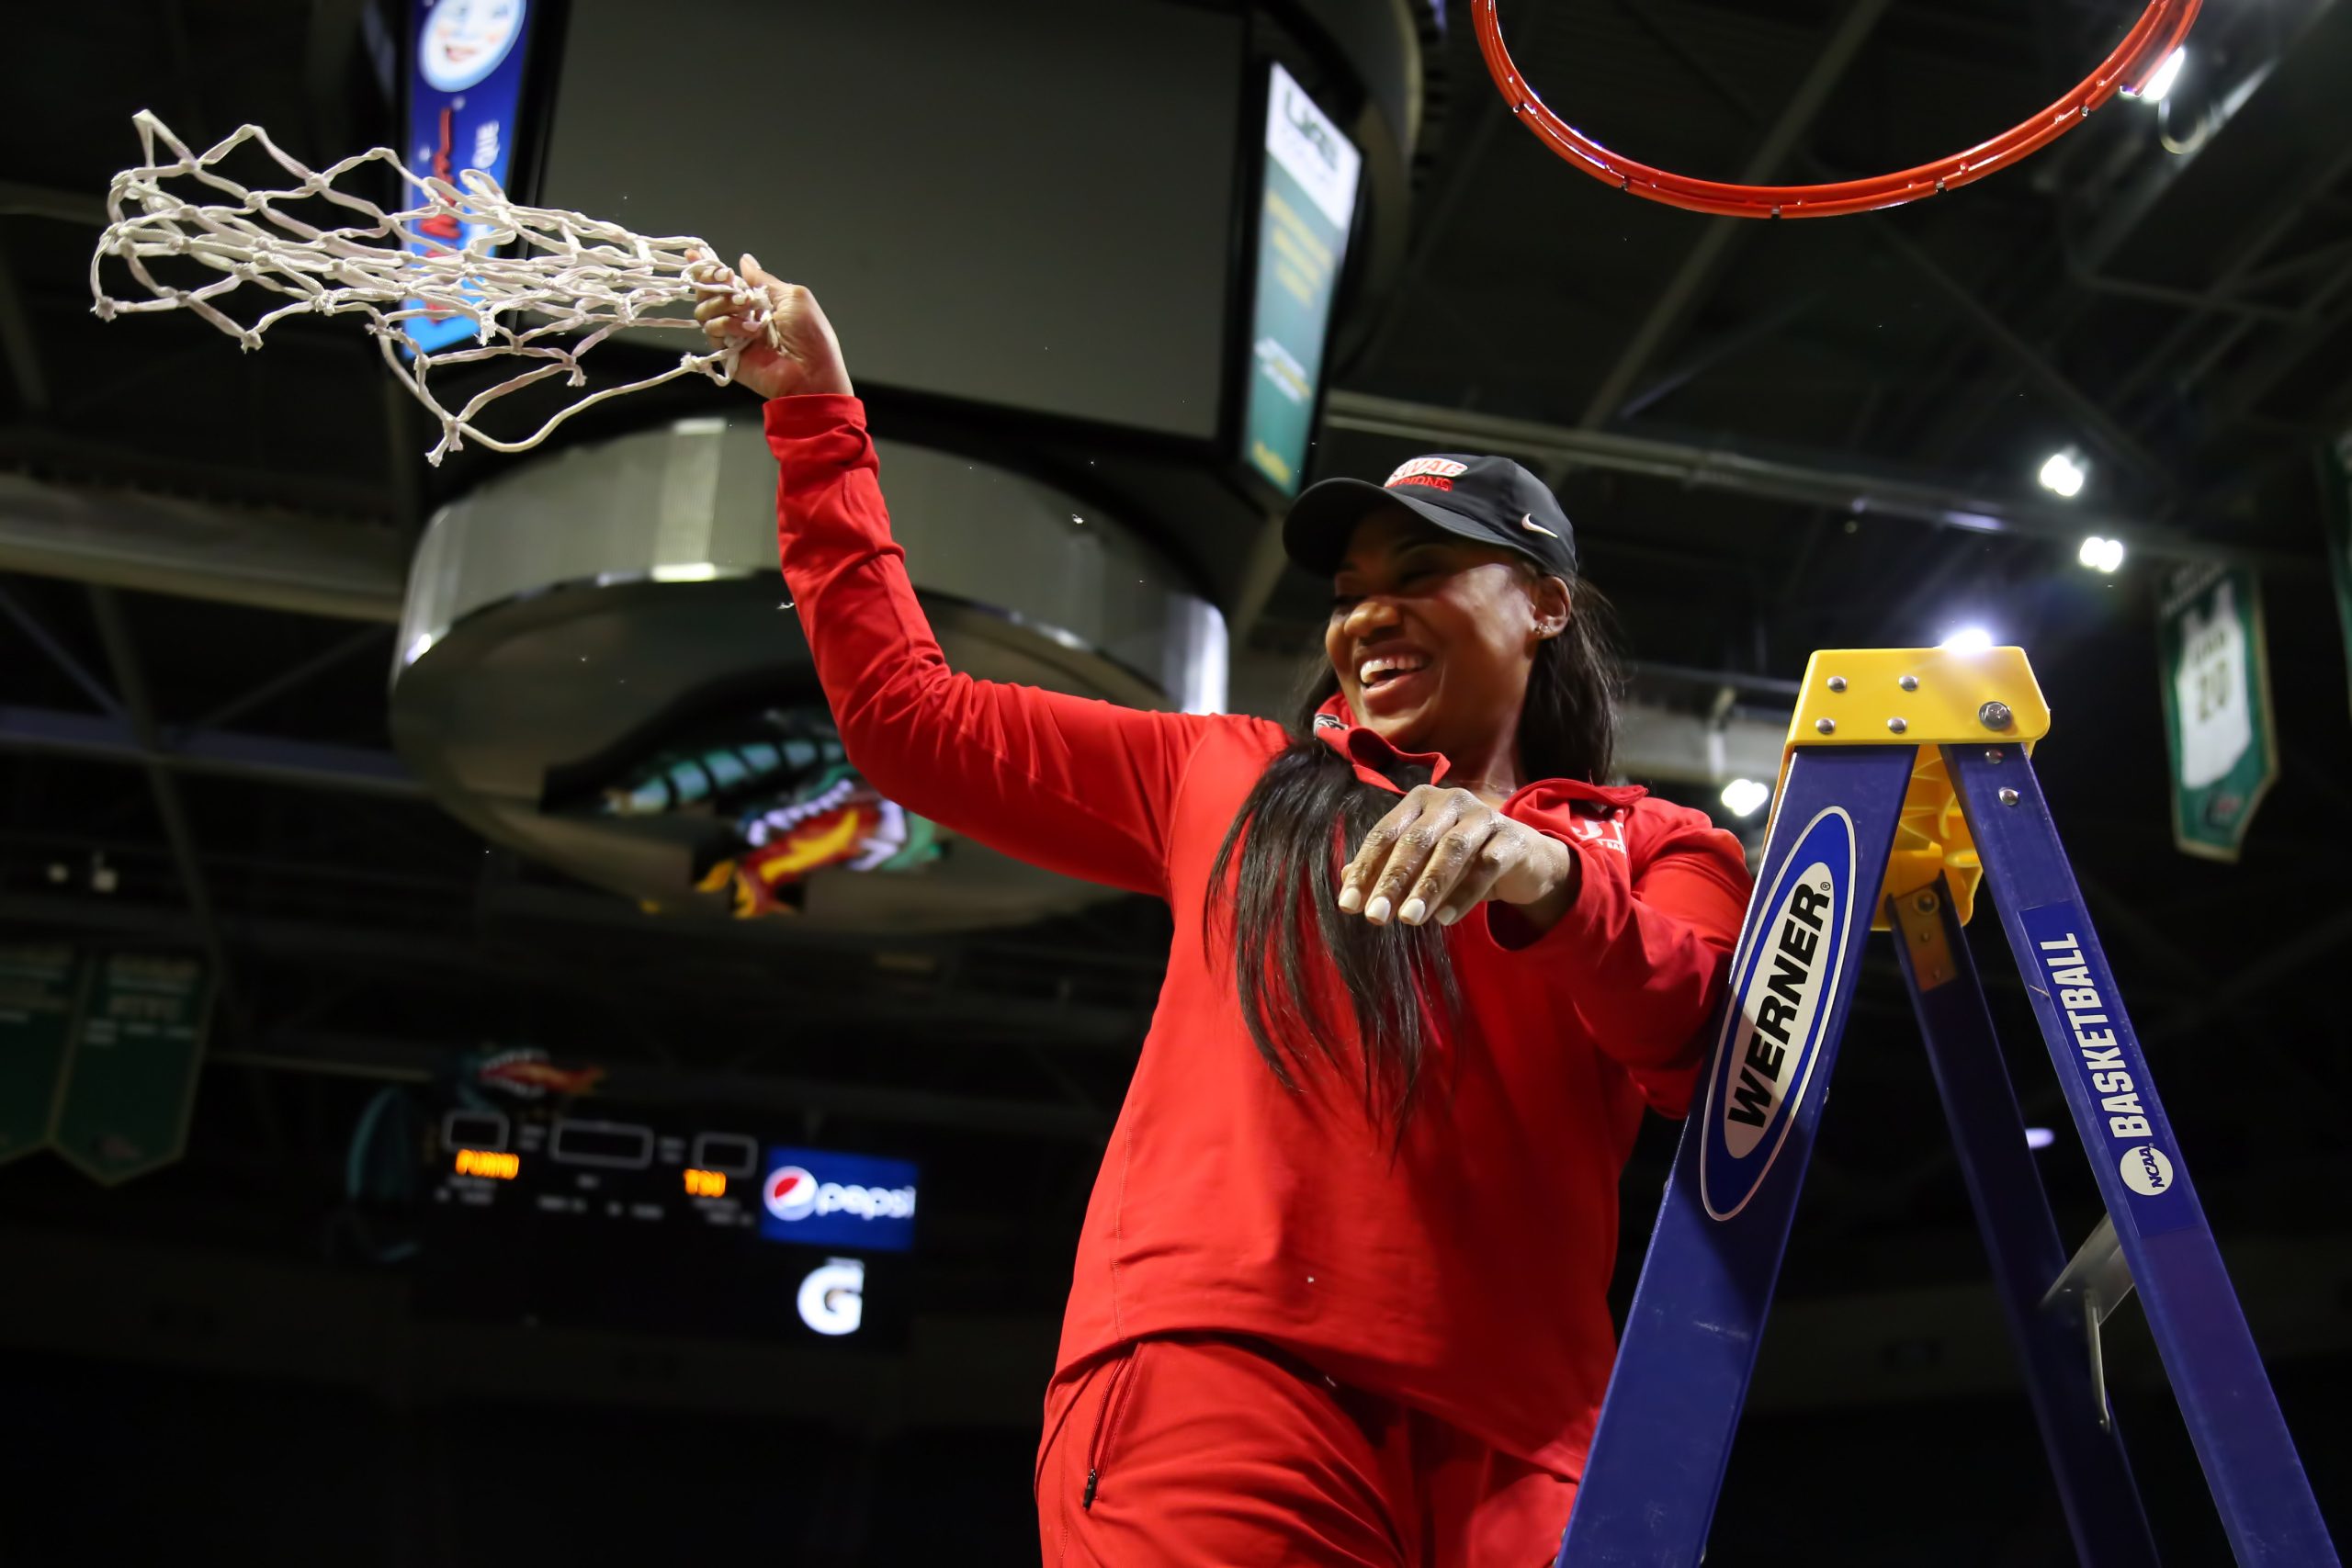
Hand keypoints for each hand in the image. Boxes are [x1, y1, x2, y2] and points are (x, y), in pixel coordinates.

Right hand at [689, 252, 853, 400]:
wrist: (811, 374)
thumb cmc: (811, 335)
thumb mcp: (793, 297)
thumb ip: (764, 279)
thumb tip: (745, 261)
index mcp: (758, 300)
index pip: (727, 281)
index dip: (709, 269)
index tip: (695, 254)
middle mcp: (742, 316)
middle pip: (709, 295)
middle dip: (713, 283)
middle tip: (726, 281)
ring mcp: (733, 335)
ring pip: (705, 312)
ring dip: (722, 304)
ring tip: (746, 310)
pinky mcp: (728, 354)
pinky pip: (712, 333)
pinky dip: (727, 326)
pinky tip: (748, 331)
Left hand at [1338, 786, 1579, 928]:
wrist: (1524, 858)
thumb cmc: (1463, 859)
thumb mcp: (1423, 862)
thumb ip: (1387, 866)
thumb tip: (1346, 878)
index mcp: (1420, 801)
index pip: (1385, 834)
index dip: (1365, 870)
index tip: (1348, 906)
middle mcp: (1450, 801)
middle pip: (1415, 841)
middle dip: (1392, 880)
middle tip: (1374, 917)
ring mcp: (1483, 816)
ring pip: (1451, 850)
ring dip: (1427, 887)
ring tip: (1409, 919)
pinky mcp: (1512, 838)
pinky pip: (1487, 866)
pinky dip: (1465, 893)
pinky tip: (1445, 918)